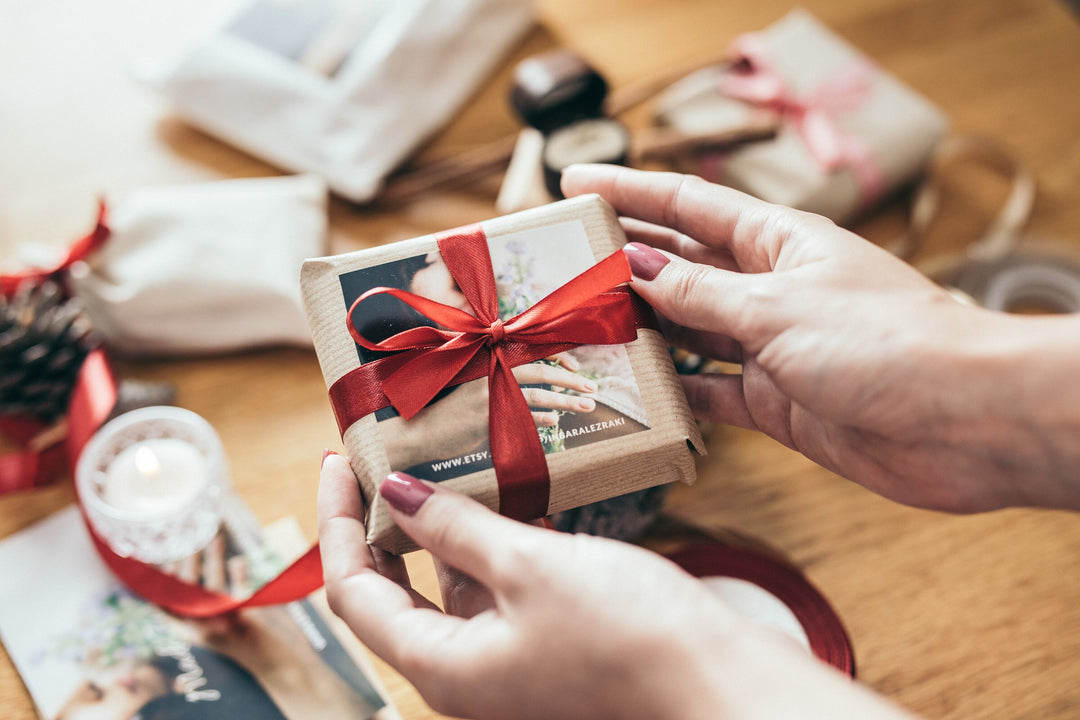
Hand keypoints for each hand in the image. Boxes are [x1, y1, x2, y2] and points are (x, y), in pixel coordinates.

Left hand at [318, 456, 914, 719]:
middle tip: (384, 458)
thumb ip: (455, 529)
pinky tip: (514, 495)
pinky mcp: (546, 641)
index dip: (338, 523)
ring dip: (447, 524)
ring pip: (453, 583)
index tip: (339, 462)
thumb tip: (396, 494)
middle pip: (396, 590)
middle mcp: (466, 670)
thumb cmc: (627, 635)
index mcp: (442, 666)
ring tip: (448, 461)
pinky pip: (501, 586)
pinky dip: (496, 541)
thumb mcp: (528, 567)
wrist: (717, 681)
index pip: (354, 592)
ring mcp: (508, 658)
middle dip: (386, 523)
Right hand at [381, 354, 595, 467]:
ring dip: (565, 401)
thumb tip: (533, 384)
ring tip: (586, 405)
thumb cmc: (442, 407)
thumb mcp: (468, 382)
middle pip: (538, 372)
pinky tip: (555, 423)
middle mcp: (487, 374)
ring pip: (536, 397)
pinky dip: (541, 421)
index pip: (527, 349)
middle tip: (592, 387)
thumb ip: (497, 376)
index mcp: (484, 359)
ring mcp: (486, 399)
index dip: (555, 356)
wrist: (416, 433)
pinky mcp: (486, 423)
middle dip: (569, 379)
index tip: (576, 365)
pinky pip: (522, 420)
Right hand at [564, 164, 1079, 511]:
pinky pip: (709, 392)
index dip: (630, 192)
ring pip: (688, 331)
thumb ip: (701, 294)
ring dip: (639, 330)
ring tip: (578, 327)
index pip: (688, 206)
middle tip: (560, 264)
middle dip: (623, 263)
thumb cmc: (884, 341)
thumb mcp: (778, 308)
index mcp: (778, 242)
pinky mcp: (776, 402)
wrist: (960, 421)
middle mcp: (770, 289)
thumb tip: (636, 270)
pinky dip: (674, 393)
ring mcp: (771, 346)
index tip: (576, 182)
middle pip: (681, 267)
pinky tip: (633, 392)